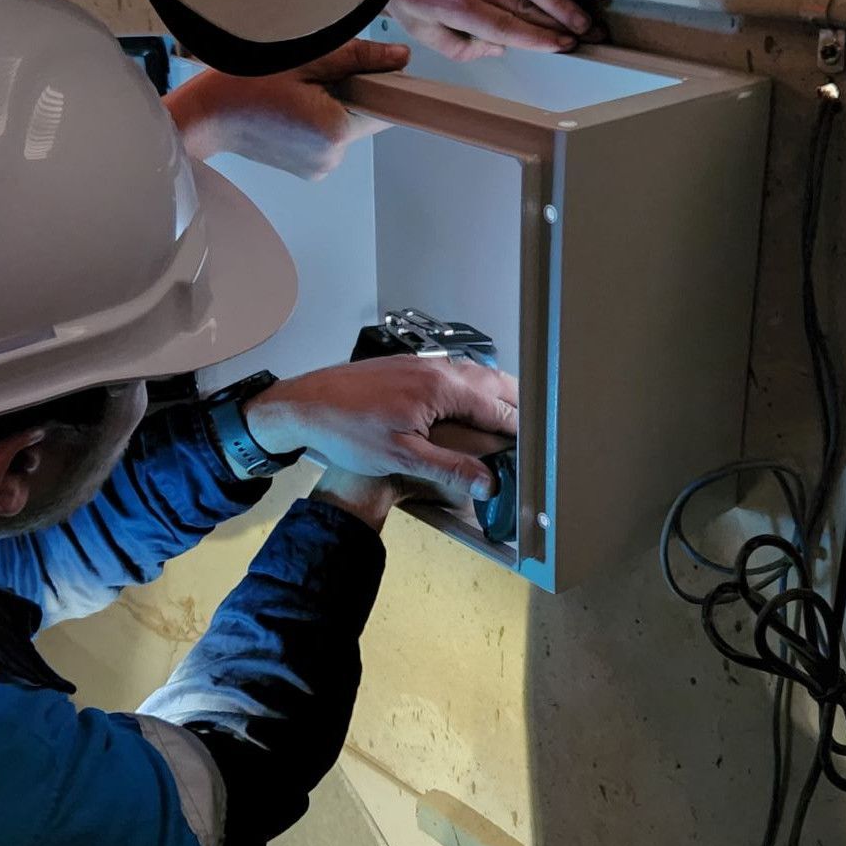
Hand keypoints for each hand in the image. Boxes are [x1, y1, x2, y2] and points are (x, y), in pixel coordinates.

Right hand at [166, 39, 407, 179]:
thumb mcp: (306, 58)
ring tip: (295, 92)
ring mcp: (321, 167)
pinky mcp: (309, 169)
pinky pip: (329, 138)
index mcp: (335, 131)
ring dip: (333, 106)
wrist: (205, 116)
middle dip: (350, 93)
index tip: (354, 70)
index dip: (376, 84)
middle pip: (365, 117)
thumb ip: (359, 58)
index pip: (385, 107)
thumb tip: (400, 58)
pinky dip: (318, 121)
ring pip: (346, 127)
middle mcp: (333, 157)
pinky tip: (290, 109)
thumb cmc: (246, 83)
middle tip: (312, 76)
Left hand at [248, 356, 517, 520]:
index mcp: (440, 389)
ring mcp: (421, 364)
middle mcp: (436, 369)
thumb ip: (449, 468)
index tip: (540, 448)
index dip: (521, 430)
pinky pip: (454, 370)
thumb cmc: (346, 429)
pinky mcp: (408, 366)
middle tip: (540, 426)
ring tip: (514, 410)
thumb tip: (488, 482)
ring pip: (474, 373)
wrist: (305, 404)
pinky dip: (474, 384)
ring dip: (497, 392)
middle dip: (518, 405)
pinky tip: (471, 396)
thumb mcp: (401, 457)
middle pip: (493, 384)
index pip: (497, 410)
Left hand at [393, 0, 591, 62]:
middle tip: (586, 36)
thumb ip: (459, 46)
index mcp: (452, 5)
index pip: (504, 26)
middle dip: (558, 23)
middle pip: (522, 5)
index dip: (536, 38)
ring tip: (582, 16)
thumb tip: (500, 50)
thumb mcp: (420, 28)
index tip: (561, 46)